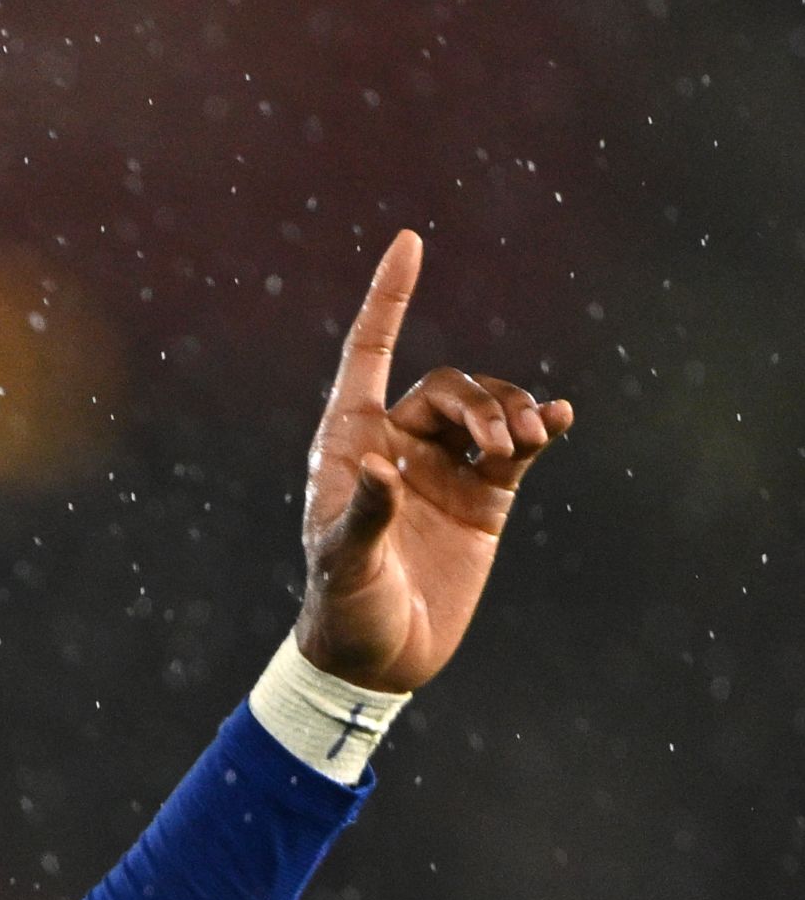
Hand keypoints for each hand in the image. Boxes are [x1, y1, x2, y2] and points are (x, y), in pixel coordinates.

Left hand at [293, 231, 572, 694]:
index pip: (368, 353)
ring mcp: (445, 468)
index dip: (387, 299)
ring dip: (512, 415)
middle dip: (479, 404)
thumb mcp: (342, 564)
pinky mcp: (486, 498)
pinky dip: (540, 429)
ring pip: (487, 411)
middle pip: (447, 387)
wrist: (380, 658)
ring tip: (526, 444)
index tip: (409, 242)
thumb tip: (384, 469)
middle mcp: (398, 445)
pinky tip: (558, 422)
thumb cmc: (344, 607)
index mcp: (349, 443)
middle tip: (496, 447)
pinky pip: (519, 448)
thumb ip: (363, 515)